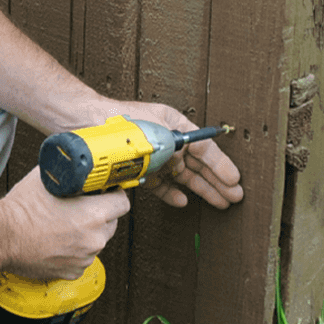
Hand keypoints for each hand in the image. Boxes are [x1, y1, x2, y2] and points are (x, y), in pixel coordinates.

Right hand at [0, 167, 130, 280]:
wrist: (1, 237)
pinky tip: (57, 242)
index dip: (113, 195)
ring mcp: (84, 258)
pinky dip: (74, 251)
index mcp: (94, 215)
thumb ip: (68, 172)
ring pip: (96, 242)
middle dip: (100, 215)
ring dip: (86, 234)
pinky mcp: (73, 272)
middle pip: (111, 224)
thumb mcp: (47, 178)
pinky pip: (82, 258)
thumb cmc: (21, 210)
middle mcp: (94, 239)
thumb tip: (74, 164)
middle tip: (81, 208)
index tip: (104, 193)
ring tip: (64, 226)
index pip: (123, 203)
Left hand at [110, 100, 243, 209]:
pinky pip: (161, 185)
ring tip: (221, 203)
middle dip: (219, 182)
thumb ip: (176, 144)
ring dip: (203, 190)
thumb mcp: (157, 127)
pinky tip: (184, 201)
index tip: (235, 180)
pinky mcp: (140, 171)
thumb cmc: (123, 120)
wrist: (88, 126)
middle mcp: (168, 142)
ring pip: (184, 177)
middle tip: (235, 197)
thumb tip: (186, 163)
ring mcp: (156, 157)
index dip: (222, 166)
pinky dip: (172, 194)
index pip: (205, 149)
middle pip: (199, 165)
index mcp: (176, 126)